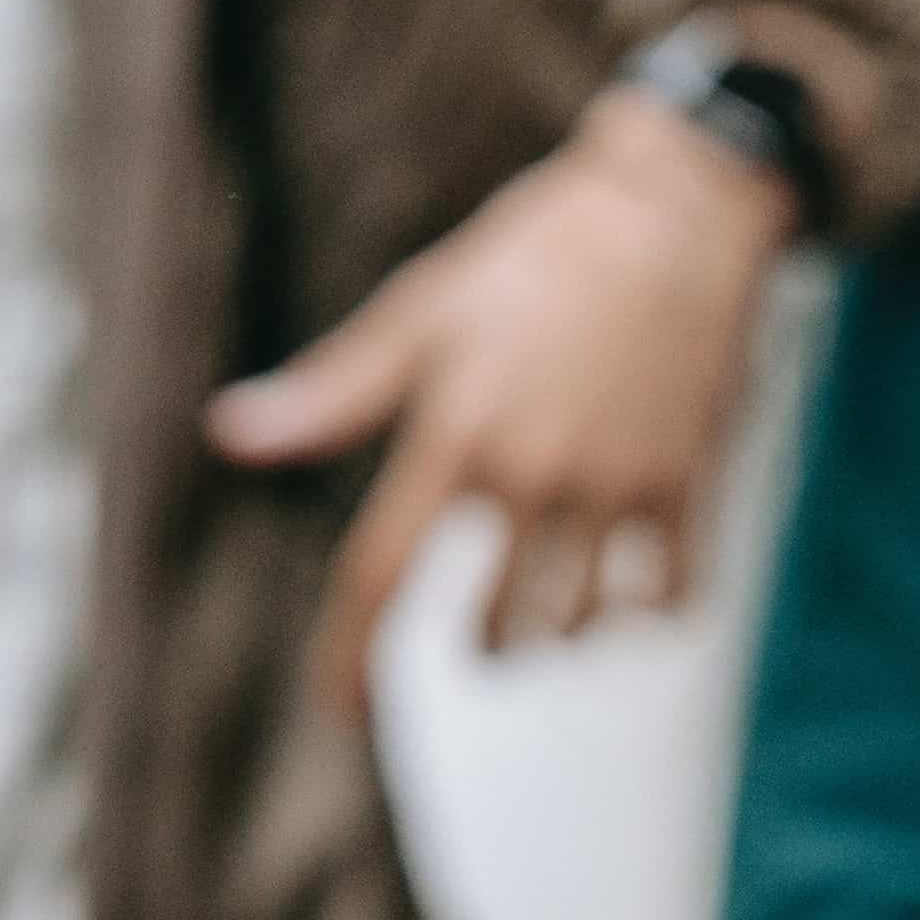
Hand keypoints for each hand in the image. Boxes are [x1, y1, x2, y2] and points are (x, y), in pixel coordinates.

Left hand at [206, 91, 799, 716]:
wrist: (676, 209)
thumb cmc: (538, 253)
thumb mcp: (424, 311)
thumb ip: (335, 392)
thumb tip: (232, 435)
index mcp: (454, 434)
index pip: (382, 575)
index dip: (353, 657)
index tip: (341, 711)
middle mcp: (532, 473)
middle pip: (492, 625)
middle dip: (482, 647)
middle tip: (485, 639)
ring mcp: (614, 483)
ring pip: (579, 624)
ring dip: (560, 637)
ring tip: (559, 621)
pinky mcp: (687, 479)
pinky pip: (671, 592)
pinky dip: (649, 612)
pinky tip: (639, 594)